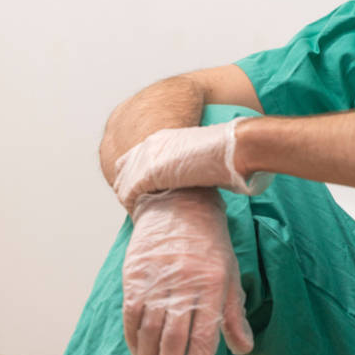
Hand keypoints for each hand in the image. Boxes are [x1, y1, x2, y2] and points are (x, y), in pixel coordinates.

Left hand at [113, 117, 271, 212]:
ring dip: (129, 199)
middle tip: (138, 206)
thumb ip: (191, 164)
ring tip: (139, 214)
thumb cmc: (227, 153)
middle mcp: (150, 145)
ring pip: (122, 182)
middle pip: (124, 168)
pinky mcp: (147, 173)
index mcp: (163, 138)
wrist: (231, 149)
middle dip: (129, 188)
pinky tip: (139, 216)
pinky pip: (128, 194)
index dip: (137, 175)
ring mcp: (147, 158)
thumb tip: (199, 178)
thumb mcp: (202, 154)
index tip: (145, 192)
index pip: (136, 156)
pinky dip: (131, 207)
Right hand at [122, 188, 253, 354]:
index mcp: (212, 289)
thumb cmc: (210, 243)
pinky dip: (133, 339)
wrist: (180, 203)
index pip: (203, 340)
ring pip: (149, 333)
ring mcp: (157, 282)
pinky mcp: (136, 277)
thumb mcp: (230, 274)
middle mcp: (184, 287)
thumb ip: (234, 313)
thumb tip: (243, 347)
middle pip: (173, 343)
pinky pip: (132, 316)